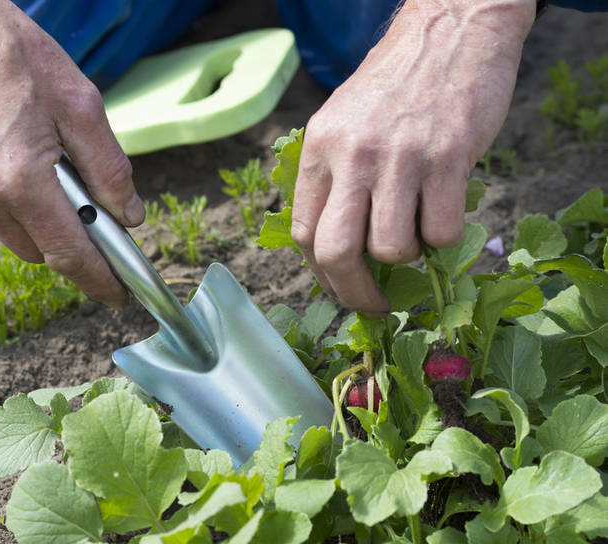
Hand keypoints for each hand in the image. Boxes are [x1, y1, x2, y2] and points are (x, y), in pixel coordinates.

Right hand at [0, 0, 144, 306]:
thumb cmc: (18, 58)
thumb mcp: (81, 107)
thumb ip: (110, 168)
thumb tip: (129, 216)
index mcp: (24, 179)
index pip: (72, 253)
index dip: (100, 281)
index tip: (120, 296)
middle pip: (47, 253)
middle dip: (82, 253)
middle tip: (110, 237)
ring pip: (24, 240)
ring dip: (56, 233)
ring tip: (79, 199)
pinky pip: (4, 219)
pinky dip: (33, 215)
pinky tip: (48, 184)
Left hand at [292, 0, 534, 313]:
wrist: (450, 27)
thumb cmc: (395, 85)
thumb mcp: (342, 123)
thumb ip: (333, 180)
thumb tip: (334, 248)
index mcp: (319, 150)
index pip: (305, 234)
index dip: (323, 275)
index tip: (342, 287)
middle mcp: (352, 155)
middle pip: (338, 253)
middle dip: (357, 293)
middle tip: (377, 304)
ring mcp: (400, 157)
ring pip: (392, 250)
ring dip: (407, 259)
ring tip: (418, 235)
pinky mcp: (447, 158)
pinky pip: (441, 232)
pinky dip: (445, 239)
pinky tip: (445, 213)